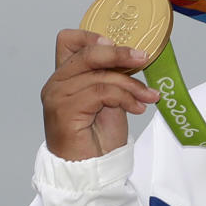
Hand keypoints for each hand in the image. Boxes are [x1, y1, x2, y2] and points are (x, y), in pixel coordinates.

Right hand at [41, 29, 159, 160]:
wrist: (89, 169)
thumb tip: (133, 60)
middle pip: (87, 53)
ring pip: (100, 75)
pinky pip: (101, 92)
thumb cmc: (97, 139)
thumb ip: (112, 79)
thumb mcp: (109, 101)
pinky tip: (137, 108)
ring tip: (148, 97)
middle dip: (119, 53)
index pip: (69, 41)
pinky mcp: (66, 110)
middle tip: (144, 58)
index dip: (93, 36)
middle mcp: (57, 83)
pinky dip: (125, 98)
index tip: (121, 46)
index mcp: (65, 76)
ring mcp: (58, 96)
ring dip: (131, 85)